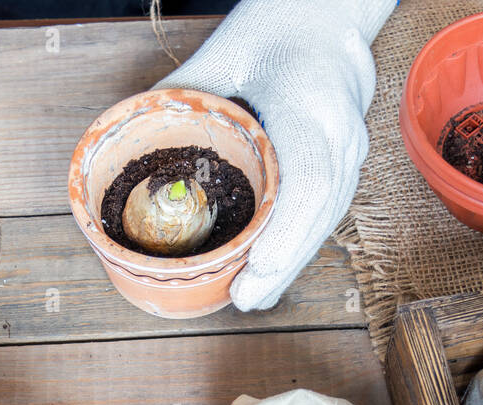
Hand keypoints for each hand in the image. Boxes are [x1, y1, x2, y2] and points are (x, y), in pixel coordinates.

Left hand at [156, 0, 394, 310]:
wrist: (328, 18)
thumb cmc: (274, 29)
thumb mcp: (222, 52)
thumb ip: (183, 95)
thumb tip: (129, 134)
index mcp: (310, 101)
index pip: (310, 179)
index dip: (286, 233)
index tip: (258, 268)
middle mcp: (342, 131)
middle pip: (320, 212)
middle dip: (284, 263)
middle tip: (246, 298)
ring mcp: (352, 149)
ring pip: (327, 219)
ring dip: (292, 263)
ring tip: (256, 296)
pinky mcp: (350, 163)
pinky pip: (327, 213)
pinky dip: (299, 245)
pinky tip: (273, 272)